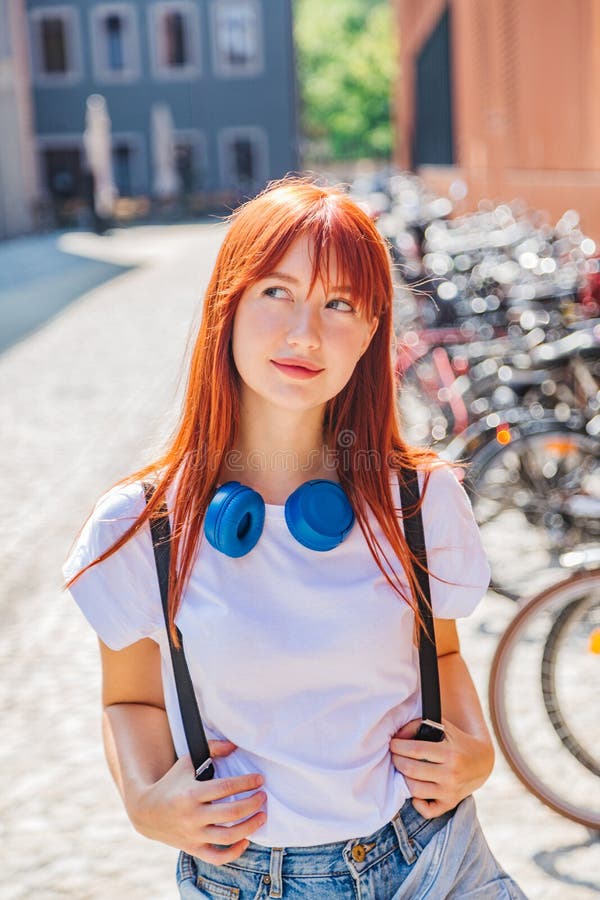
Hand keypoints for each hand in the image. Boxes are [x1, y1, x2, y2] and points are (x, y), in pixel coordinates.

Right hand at [131, 740, 266, 863]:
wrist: (146, 812)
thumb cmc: (171, 783)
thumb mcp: (187, 762)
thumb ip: (211, 749)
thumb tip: (234, 745)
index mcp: (191, 793)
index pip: (225, 788)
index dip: (246, 783)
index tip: (259, 779)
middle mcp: (193, 816)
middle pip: (231, 813)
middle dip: (252, 804)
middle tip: (263, 796)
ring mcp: (193, 835)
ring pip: (227, 837)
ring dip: (250, 827)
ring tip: (262, 816)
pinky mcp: (193, 849)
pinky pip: (217, 857)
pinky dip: (234, 852)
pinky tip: (245, 840)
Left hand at [390, 718, 493, 817]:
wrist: (481, 762)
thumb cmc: (457, 741)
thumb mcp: (443, 727)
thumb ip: (419, 725)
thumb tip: (399, 735)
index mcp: (450, 753)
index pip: (416, 750)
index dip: (399, 746)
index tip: (392, 743)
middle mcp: (451, 775)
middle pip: (412, 770)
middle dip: (397, 761)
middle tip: (394, 755)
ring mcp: (450, 792)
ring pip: (415, 790)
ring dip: (403, 778)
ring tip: (403, 769)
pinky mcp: (450, 804)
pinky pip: (427, 811)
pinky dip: (416, 803)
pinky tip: (415, 790)